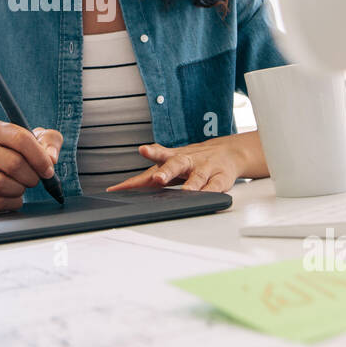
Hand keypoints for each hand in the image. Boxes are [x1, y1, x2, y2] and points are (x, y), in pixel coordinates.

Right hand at [0, 119, 61, 210]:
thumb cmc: (15, 152)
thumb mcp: (35, 139)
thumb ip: (49, 141)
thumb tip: (51, 157)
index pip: (20, 138)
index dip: (39, 157)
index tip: (48, 170)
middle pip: (12, 163)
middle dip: (31, 176)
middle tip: (35, 180)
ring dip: (19, 189)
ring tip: (22, 187)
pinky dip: (11, 203)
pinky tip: (13, 197)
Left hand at [106, 139, 243, 192]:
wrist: (228, 151)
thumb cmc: (194, 158)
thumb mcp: (169, 161)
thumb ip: (147, 175)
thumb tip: (124, 187)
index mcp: (171, 158)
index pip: (147, 171)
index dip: (134, 180)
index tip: (117, 188)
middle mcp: (186, 161)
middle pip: (175, 164)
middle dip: (166, 172)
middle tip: (157, 178)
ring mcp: (204, 168)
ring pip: (197, 176)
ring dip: (192, 183)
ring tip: (187, 191)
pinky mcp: (219, 178)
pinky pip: (215, 185)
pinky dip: (211, 190)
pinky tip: (206, 195)